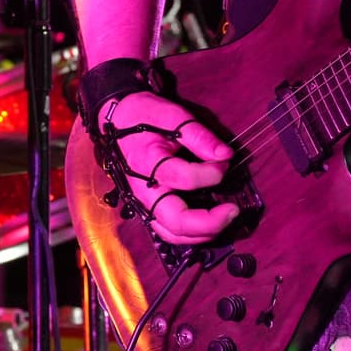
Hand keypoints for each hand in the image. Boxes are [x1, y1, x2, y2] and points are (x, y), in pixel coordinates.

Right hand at [102, 90, 237, 244]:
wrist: (117, 119)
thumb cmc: (144, 116)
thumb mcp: (172, 116)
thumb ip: (199, 136)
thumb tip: (225, 154)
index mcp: (147, 163)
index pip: (184, 178)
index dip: (211, 173)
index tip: (225, 161)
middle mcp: (143, 190)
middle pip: (176, 221)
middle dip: (209, 223)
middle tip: (233, 211)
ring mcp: (144, 202)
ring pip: (172, 234)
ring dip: (201, 234)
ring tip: (225, 219)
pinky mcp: (148, 207)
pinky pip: (167, 231)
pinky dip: (190, 234)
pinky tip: (208, 224)